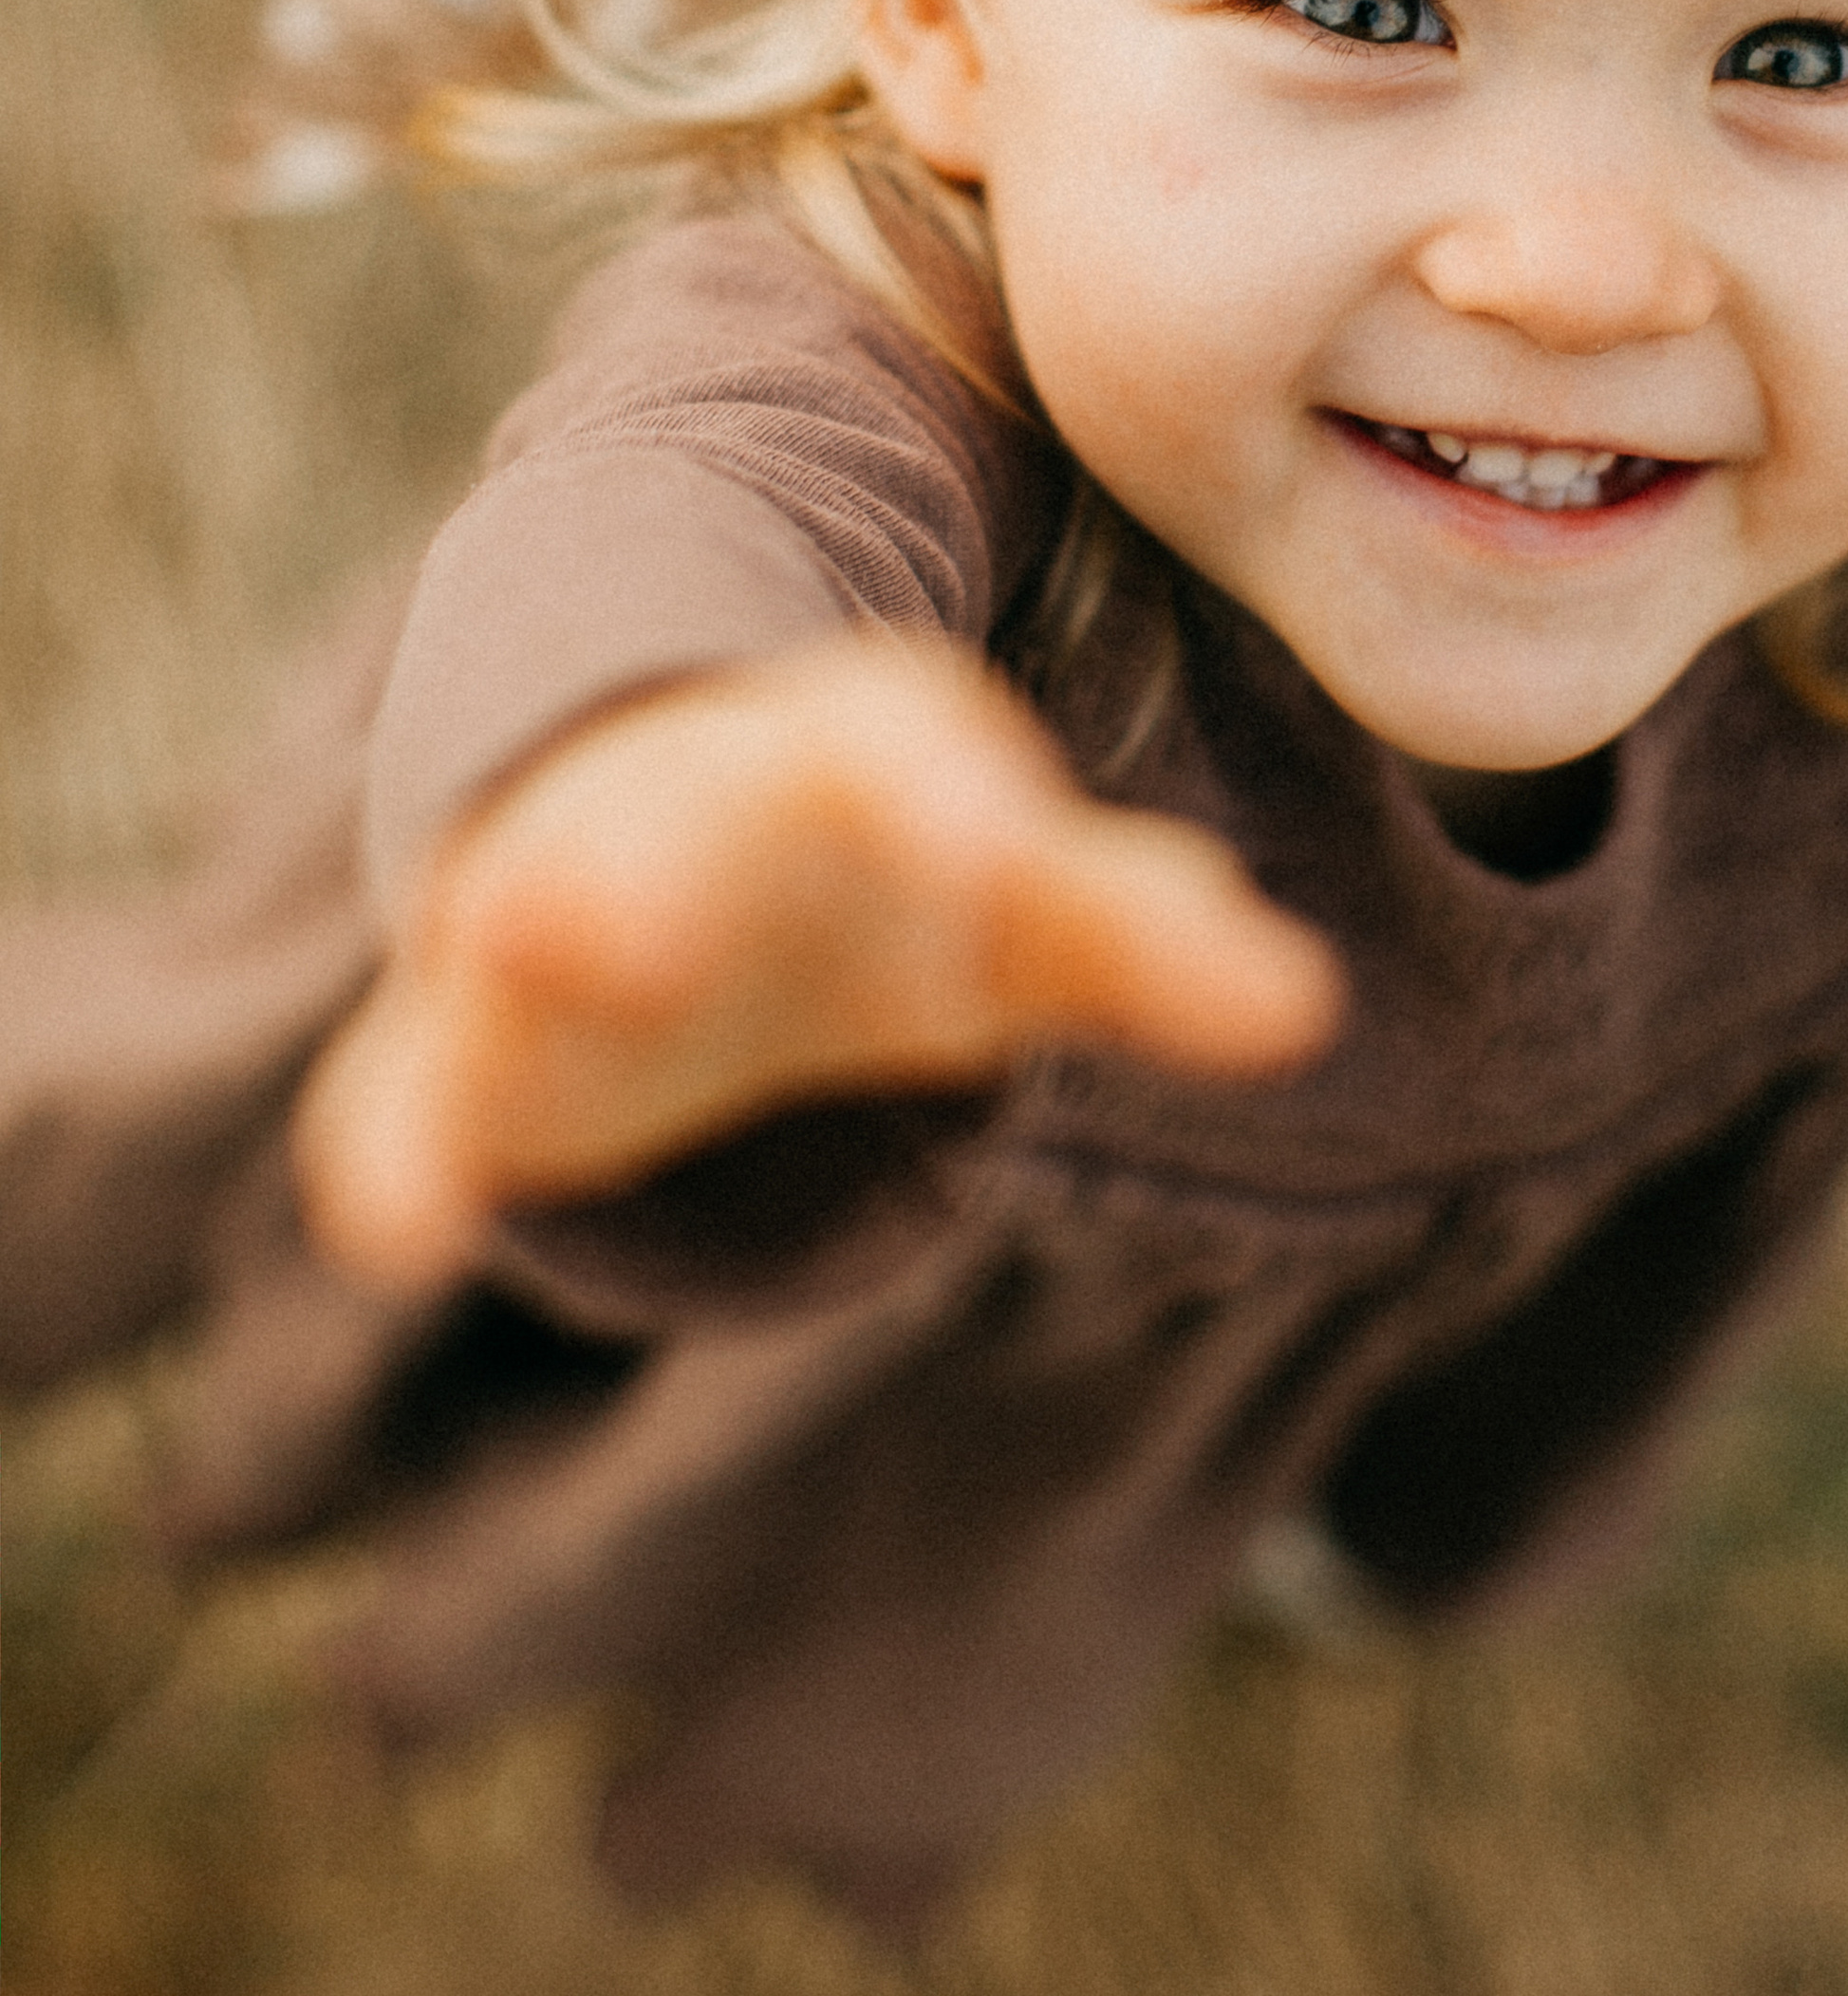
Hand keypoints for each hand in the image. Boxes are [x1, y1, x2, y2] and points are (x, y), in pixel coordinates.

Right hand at [293, 634, 1341, 1293]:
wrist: (665, 803)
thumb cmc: (894, 874)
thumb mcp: (1021, 902)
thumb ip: (1143, 939)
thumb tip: (1300, 1006)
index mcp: (859, 760)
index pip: (912, 759)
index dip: (952, 805)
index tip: (988, 854)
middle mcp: (700, 807)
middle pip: (682, 820)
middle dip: (649, 863)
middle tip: (606, 915)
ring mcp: (567, 902)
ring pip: (534, 911)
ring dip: (525, 933)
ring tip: (501, 958)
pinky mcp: (469, 1035)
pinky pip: (417, 1080)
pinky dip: (405, 1148)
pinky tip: (399, 1236)